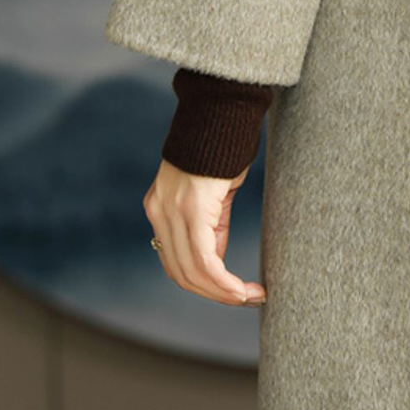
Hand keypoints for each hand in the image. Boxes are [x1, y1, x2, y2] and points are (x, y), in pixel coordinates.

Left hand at [143, 157, 265, 305]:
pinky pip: (203, 259)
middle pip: (180, 273)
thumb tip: (215, 258)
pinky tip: (242, 289)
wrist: (222, 110)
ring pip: (191, 272)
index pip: (175, 261)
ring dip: (221, 293)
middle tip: (245, 300)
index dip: (203, 284)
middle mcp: (159, 212)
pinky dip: (223, 282)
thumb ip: (211, 225)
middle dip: (214, 294)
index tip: (232, 291)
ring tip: (249, 296)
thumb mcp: (213, 194)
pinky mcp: (190, 208)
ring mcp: (171, 210)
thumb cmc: (223, 147)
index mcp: (160, 208)